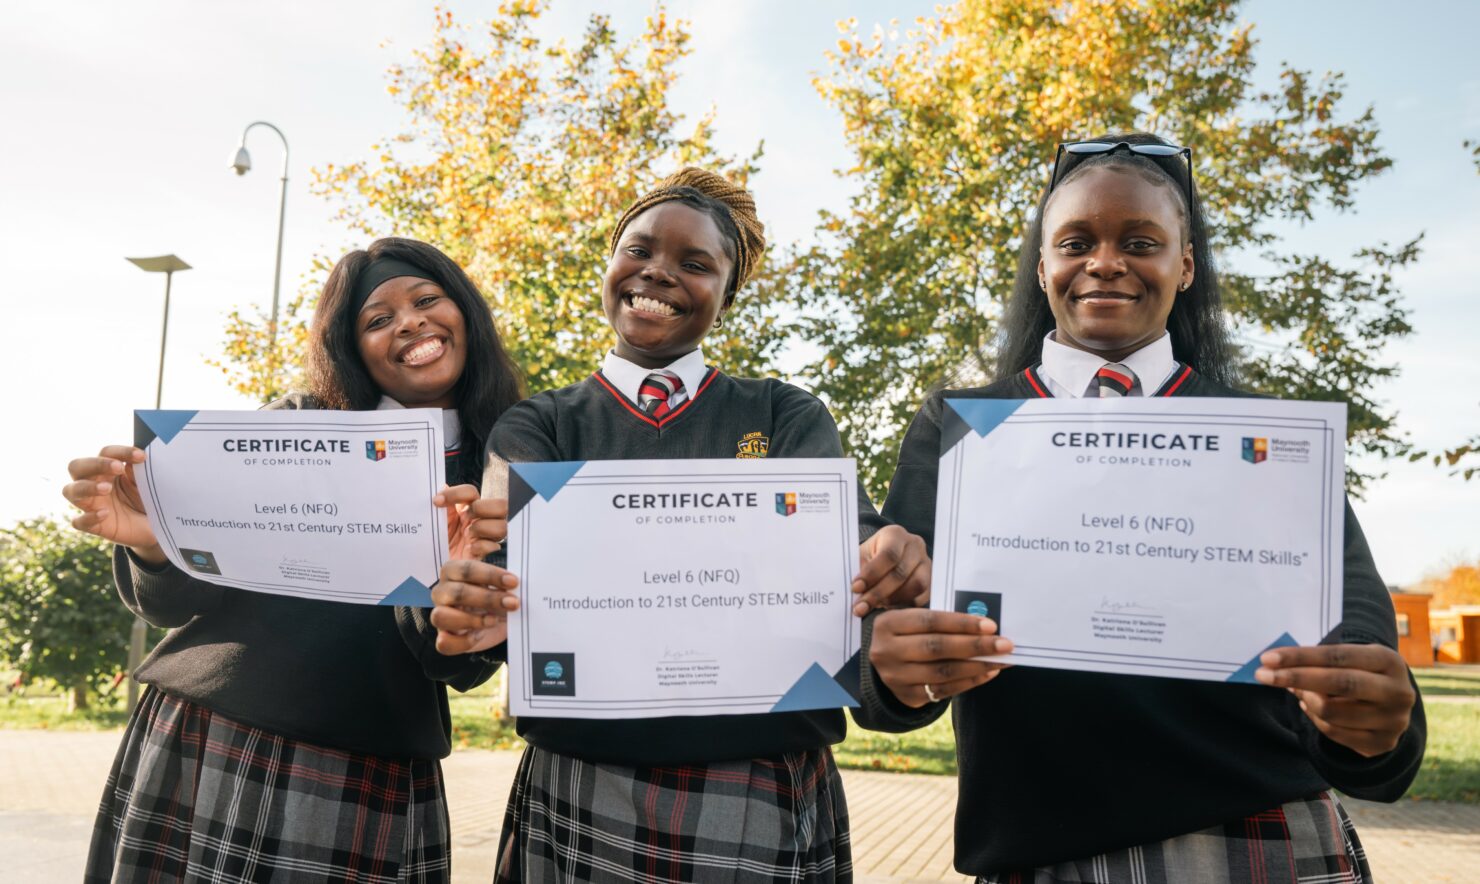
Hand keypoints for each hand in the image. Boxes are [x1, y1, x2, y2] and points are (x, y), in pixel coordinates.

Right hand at [62, 445, 163, 563]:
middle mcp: (93, 483)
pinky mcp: (92, 525)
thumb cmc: (146, 499)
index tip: (141, 456)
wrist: (154, 527)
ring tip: (107, 488)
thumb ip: (139, 473)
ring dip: (87, 487)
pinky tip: (104, 514)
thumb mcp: (147, 484)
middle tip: (118, 468)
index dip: (121, 452)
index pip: (105, 453)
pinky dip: (88, 517)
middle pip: (76, 466)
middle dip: (96, 464)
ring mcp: (90, 504)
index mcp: (107, 469)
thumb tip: (137, 460)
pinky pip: (79, 522)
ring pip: (70, 491)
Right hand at [429, 558, 519, 654]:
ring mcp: (440, 615)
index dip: (489, 575)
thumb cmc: (498, 597)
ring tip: (495, 619)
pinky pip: (444, 642)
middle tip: (513, 602)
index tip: (513, 581)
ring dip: (472, 619)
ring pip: (441, 616)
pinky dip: (463, 641)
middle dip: (488, 598)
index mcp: (454, 572)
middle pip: (456, 592)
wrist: (497, 623)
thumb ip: (506, 577)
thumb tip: (521, 574)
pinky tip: (480, 636)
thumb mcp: (503, 584)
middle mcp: (442, 592)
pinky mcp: (445, 638)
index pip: (465, 569)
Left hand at [433, 485, 506, 560]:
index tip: (437, 501)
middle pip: (501, 505)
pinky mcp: (483, 554)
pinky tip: (469, 548)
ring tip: (467, 535)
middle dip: (482, 508)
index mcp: (466, 508)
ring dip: (482, 528)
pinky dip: (480, 546)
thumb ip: (441, 503)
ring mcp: (484, 537)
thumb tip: (442, 485)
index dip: (456, 494)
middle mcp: (479, 520)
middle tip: (466, 517)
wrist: (429, 564)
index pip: (471, 492)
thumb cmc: (433, 540)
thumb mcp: (434, 519)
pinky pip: (493, 546)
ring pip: (502, 527)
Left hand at [852, 525, 930, 614]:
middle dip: (878, 593)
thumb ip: (857, 570)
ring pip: (916, 586)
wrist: (885, 559)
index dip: (871, 574)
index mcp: (895, 534)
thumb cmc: (869, 557)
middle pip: (901, 573)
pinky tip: (887, 609)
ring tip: (874, 608)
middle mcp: (915, 546)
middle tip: (860, 607)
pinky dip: (903, 606)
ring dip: (892, 601)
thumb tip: (853, 592)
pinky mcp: (932, 581)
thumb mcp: (860, 557)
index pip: (888, 555)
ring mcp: (926, 563)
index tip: (855, 588)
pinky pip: (921, 598)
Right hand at [869, 608, 1012, 706]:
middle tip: (1004, 644)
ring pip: (943, 672)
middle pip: (937, 648)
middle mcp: (886, 651)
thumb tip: (984, 626)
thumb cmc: (907, 632)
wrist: (884, 661)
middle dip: (975, 646)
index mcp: (887, 624)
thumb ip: (941, 620)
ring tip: (1001, 660)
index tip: (991, 625)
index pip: (929, 621)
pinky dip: (970, 682)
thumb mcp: (911, 618)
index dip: (961, 623)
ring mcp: (895, 677)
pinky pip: (944, 690)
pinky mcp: (907, 696)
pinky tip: (988, 673)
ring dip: (977, 666)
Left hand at [1255, 644, 1415, 757]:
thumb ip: (1319, 660)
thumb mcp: (1351, 659)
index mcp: (1389, 661)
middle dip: (1295, 677)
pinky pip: (1333, 732)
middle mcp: (1397, 692)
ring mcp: (1392, 721)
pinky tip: (1309, 705)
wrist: (1394, 705)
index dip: (1301, 657)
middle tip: (1262, 675)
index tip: (1268, 658)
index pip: (1338, 656)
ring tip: (1297, 690)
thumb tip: (1274, 663)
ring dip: (1305, 698)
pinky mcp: (1381, 744)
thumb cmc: (1361, 672)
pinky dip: (1313, 717)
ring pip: (1331, 711)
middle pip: (1338, 683)